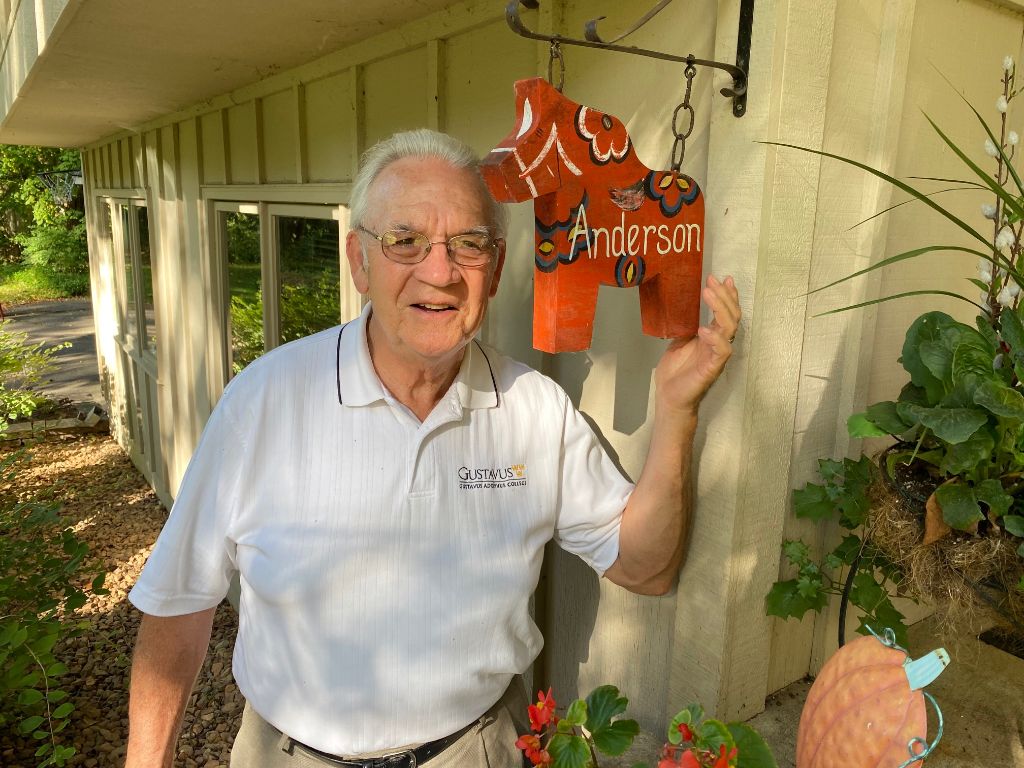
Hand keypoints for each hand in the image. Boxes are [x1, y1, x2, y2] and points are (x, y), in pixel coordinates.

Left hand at [654, 274, 739, 415]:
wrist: (669, 396)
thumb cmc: (675, 371)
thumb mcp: (678, 340)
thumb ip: (686, 324)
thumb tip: (684, 304)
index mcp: (712, 336)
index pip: (726, 312)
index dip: (727, 296)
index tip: (721, 278)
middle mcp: (718, 343)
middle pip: (731, 316)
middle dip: (724, 296)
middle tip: (711, 282)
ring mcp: (717, 355)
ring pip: (729, 328)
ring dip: (720, 309)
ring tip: (708, 294)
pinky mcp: (712, 368)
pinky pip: (722, 351)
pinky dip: (715, 338)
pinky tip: (703, 329)